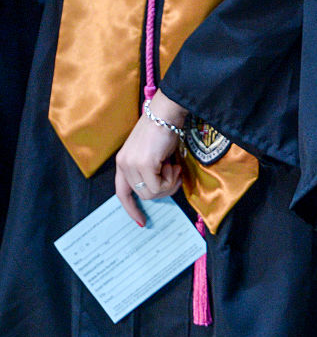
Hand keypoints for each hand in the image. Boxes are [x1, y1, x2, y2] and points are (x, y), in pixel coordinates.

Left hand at [114, 90, 185, 226]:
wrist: (166, 114)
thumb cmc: (163, 131)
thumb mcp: (152, 155)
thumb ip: (150, 171)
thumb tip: (160, 189)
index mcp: (122, 163)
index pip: (122, 193)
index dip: (132, 209)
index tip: (142, 222)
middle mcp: (123, 165)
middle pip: (143, 195)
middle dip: (163, 190)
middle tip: (174, 175)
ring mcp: (132, 165)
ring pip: (152, 193)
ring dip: (168, 184)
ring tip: (174, 168)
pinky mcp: (144, 164)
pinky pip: (159, 185)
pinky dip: (171, 179)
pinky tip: (174, 165)